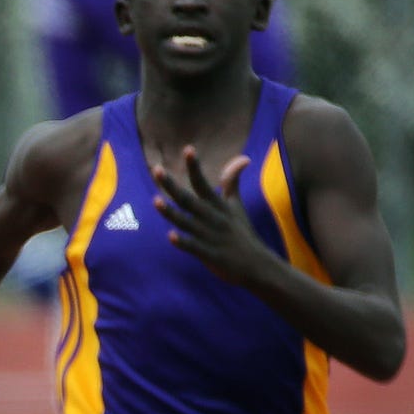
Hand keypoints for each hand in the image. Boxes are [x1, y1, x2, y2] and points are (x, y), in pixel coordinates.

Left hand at [152, 149, 267, 285]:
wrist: (257, 265)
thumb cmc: (242, 233)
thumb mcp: (237, 206)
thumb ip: (232, 183)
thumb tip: (242, 158)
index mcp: (218, 206)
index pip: (203, 183)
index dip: (194, 167)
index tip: (188, 149)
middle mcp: (212, 217)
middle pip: (188, 199)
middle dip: (172, 185)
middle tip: (156, 170)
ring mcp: (210, 236)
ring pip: (186, 222)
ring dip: (171, 212)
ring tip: (156, 201)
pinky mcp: (209, 254)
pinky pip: (193, 247)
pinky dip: (183, 242)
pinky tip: (171, 236)